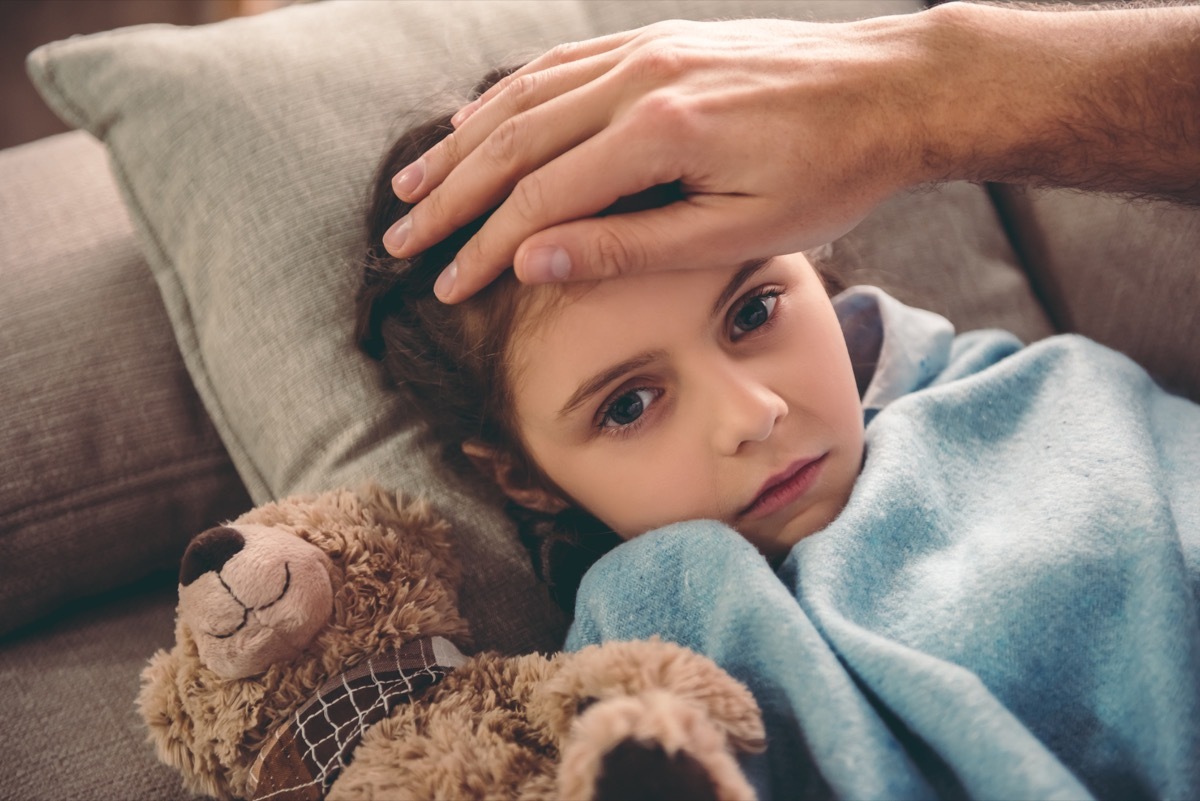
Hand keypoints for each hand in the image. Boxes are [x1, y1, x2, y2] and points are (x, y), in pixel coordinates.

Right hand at [383, 15, 927, 301]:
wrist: (894, 88)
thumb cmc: (830, 173)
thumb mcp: (737, 232)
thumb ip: (631, 247)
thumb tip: (535, 261)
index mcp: (658, 133)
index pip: (539, 200)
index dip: (483, 249)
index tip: (445, 288)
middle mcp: (638, 77)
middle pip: (512, 143)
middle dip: (450, 199)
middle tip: (400, 243)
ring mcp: (644, 49)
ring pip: (523, 96)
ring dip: (462, 144)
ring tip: (414, 185)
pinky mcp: (656, 41)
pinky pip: (559, 65)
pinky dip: (507, 97)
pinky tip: (479, 122)